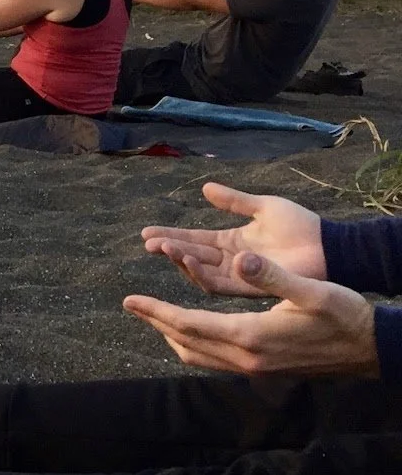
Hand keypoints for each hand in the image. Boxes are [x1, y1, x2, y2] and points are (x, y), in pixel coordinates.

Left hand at [124, 252, 377, 377]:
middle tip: (132, 305)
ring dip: (174, 335)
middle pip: (187, 342)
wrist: (373, 349)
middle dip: (157, 322)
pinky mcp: (265, 370)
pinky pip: (216, 360)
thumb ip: (273, 275)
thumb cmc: (344, 315)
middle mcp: (247, 358)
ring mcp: (256, 369)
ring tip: (156, 316)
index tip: (129, 300)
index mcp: (251, 336)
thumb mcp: (312, 289)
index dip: (156, 311)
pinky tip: (195, 331)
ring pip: (199, 355)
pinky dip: (196, 344)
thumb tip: (240, 257)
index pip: (188, 325)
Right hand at [141, 182, 325, 293]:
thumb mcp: (263, 207)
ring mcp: (240, 274)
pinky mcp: (250, 286)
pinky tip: (190, 260)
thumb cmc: (302, 226)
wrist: (328, 247)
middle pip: (192, 256)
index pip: (195, 239)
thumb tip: (205, 188)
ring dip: (181, 261)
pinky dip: (202, 274)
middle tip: (148, 243)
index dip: (171, 235)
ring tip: (164, 248)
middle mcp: (231, 260)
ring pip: (201, 272)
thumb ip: (234, 201)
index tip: (146, 232)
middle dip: (169, 249)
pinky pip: (219, 284)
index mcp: (232, 241)